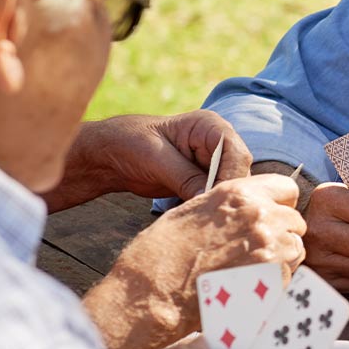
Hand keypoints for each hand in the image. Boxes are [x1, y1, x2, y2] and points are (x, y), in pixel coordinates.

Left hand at [48, 111, 252, 210]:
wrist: (110, 155)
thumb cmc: (130, 143)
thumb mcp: (157, 158)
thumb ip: (186, 178)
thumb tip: (209, 200)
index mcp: (210, 127)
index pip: (236, 153)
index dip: (230, 178)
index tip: (215, 200)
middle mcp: (217, 144)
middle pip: (238, 173)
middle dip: (226, 194)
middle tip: (211, 217)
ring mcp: (212, 164)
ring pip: (229, 188)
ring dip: (217, 204)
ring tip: (204, 221)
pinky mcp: (203, 182)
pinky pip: (214, 197)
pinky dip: (208, 209)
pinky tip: (198, 220)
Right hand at [87, 174, 305, 348]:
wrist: (152, 294)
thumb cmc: (162, 253)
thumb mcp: (194, 211)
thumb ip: (231, 205)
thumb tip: (250, 207)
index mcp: (239, 193)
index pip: (287, 187)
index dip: (280, 203)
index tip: (272, 215)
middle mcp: (260, 215)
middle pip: (295, 221)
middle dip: (282, 233)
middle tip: (256, 250)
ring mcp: (270, 248)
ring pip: (297, 249)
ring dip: (282, 259)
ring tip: (250, 271)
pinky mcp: (274, 279)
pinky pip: (289, 277)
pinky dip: (275, 282)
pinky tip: (249, 287)